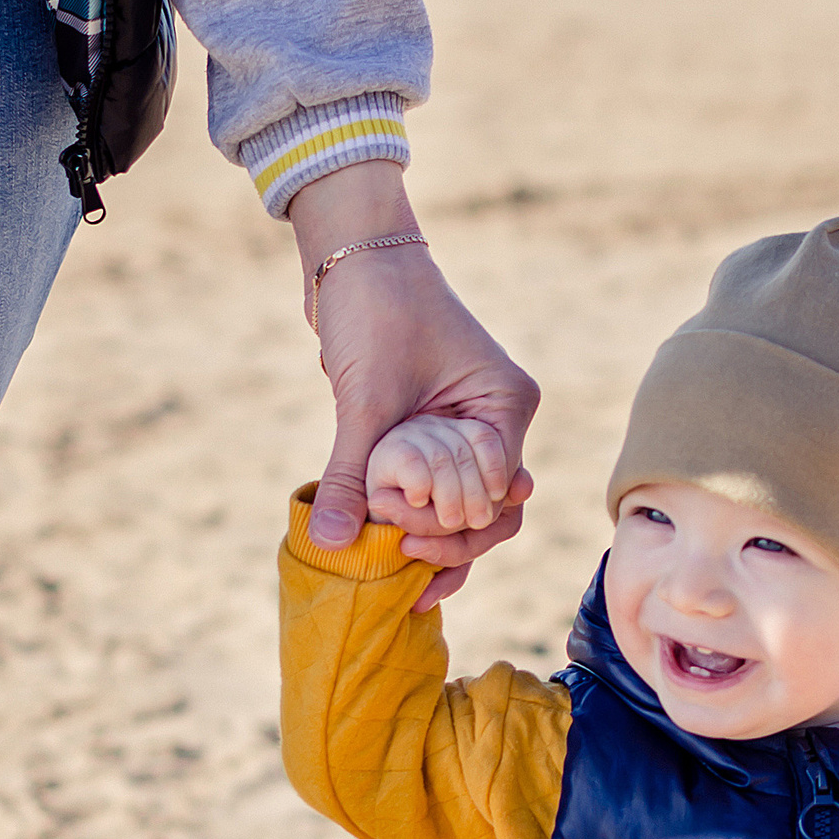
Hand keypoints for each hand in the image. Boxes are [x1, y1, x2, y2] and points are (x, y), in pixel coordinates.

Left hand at [290, 160, 539, 609]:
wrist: (351, 257)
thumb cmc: (375, 309)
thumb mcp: (365, 398)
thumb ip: (351, 474)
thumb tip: (331, 544)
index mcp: (506, 406)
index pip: (499, 490)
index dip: (456, 521)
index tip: (406, 533)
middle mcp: (496, 424)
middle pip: (494, 512)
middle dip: (452, 542)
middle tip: (403, 560)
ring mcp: (467, 433)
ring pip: (466, 511)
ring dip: (437, 543)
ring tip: (402, 581)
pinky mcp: (433, 439)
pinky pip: (435, 494)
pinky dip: (416, 525)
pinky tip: (393, 565)